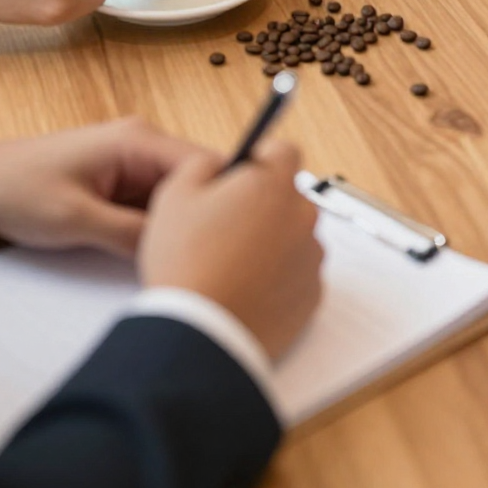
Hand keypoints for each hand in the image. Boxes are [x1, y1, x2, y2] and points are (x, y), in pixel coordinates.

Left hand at [0, 117, 209, 255]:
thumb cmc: (18, 190)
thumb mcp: (76, 219)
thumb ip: (130, 234)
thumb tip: (177, 248)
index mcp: (137, 140)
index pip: (202, 164)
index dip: (219, 199)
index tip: (227, 239)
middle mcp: (143, 144)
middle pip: (194, 181)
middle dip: (200, 216)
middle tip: (206, 257)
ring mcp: (132, 162)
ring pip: (176, 196)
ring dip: (178, 224)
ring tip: (185, 258)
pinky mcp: (121, 181)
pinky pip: (154, 204)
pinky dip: (158, 227)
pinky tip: (159, 253)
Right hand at [137, 140, 323, 360]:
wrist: (200, 335)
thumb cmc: (186, 263)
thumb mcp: (175, 195)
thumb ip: (202, 163)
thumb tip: (220, 163)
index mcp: (273, 186)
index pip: (284, 152)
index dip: (260, 159)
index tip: (241, 175)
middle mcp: (302, 218)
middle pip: (289, 196)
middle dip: (263, 204)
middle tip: (226, 226)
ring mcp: (311, 259)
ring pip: (294, 236)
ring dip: (272, 241)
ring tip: (232, 264)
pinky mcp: (312, 296)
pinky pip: (298, 274)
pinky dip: (278, 277)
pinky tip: (246, 288)